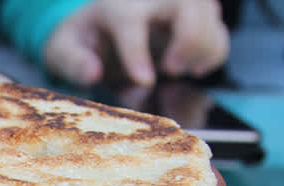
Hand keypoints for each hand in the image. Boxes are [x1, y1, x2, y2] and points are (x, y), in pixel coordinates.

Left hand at [43, 0, 229, 86]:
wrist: (101, 26)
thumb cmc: (84, 40)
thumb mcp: (65, 50)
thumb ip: (73, 61)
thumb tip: (92, 73)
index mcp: (117, 4)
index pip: (131, 21)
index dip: (137, 52)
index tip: (143, 81)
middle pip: (187, 7)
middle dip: (188, 40)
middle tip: (172, 70)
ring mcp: (180, 5)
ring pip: (209, 16)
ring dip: (203, 49)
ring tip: (178, 71)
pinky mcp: (198, 18)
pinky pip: (219, 33)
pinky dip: (213, 54)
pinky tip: (194, 69)